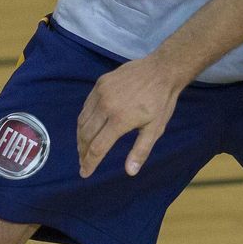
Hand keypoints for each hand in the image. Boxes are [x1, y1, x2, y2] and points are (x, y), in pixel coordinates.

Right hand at [75, 57, 184, 177]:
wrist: (162, 70)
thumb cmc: (161, 101)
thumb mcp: (155, 128)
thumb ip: (140, 151)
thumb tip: (130, 172)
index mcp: (120, 119)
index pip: (98, 147)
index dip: (89, 163)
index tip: (84, 173)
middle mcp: (106, 106)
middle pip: (86, 135)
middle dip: (82, 152)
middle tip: (83, 162)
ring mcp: (101, 92)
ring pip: (82, 120)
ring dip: (80, 137)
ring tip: (83, 148)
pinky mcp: (100, 83)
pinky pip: (86, 106)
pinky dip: (84, 119)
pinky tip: (88, 127)